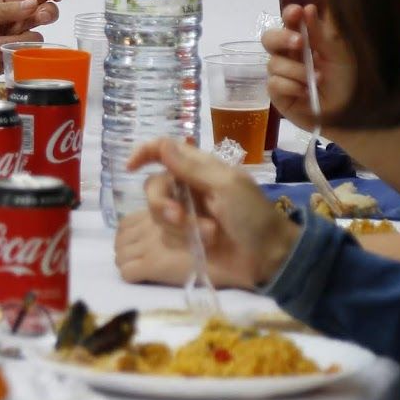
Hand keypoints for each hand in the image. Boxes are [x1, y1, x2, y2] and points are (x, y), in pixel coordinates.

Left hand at [0, 0, 62, 52]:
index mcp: (10, 0)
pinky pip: (28, 53)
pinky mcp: (17, 55)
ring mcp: (19, 37)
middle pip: (46, 12)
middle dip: (45, 14)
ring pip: (36, 36)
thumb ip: (6, 10)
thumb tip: (33, 3)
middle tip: (36, 18)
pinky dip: (14, 52)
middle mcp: (18, 18)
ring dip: (18, 39)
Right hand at [122, 138, 299, 289]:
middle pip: (154, 187)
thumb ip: (190, 167)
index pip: (163, 150)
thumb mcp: (225, 186)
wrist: (269, 255)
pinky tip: (207, 245)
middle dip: (162, 203)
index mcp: (199, 168)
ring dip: (181, 226)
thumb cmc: (253, 215)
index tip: (130, 168)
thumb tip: (162, 143)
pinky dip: (185, 240)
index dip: (144, 154)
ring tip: (209, 235)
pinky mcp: (185, 239)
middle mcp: (188, 188)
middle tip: (179, 216)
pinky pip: (167, 236)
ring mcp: (187, 214)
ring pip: (158, 215)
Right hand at [260, 2, 352, 133]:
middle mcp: (290, 55)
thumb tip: (308, 7)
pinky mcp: (277, 94)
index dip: (289, 15)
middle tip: (299, 44)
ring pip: (273, 63)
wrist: (352, 114)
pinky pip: (273, 83)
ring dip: (297, 71)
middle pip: (269, 38)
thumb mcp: (339, 54)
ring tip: (317, 80)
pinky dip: (292, 86)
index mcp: (306, 41)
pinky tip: (307, 93)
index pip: (290, 21)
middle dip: (282, 38)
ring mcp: (282, 75)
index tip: (297, 13)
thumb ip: (322, 32)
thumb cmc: (350, 81)